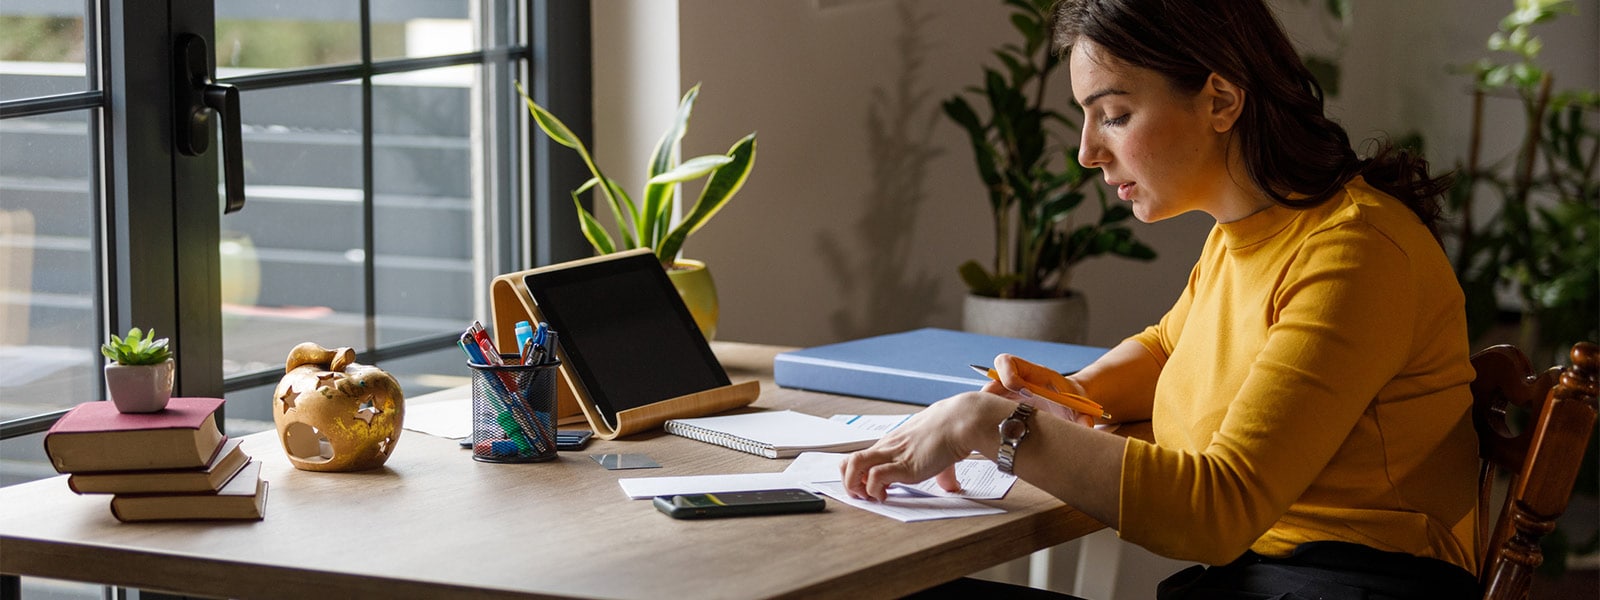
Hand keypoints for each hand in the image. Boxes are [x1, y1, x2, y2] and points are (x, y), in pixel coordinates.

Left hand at [841, 395, 985, 500]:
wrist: (961, 421)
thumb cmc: (951, 431)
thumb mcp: (940, 454)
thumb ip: (942, 472)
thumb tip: (951, 485)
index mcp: (892, 443)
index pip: (861, 457)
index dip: (857, 475)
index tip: (868, 488)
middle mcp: (887, 447)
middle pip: (848, 460)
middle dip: (848, 482)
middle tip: (863, 495)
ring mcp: (893, 454)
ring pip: (853, 465)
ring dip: (854, 485)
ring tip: (869, 497)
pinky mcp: (903, 465)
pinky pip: (874, 477)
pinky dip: (875, 490)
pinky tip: (886, 495)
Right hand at [984, 354, 1095, 427]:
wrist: (1071, 405)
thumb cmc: (1073, 401)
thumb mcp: (1079, 407)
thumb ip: (1082, 415)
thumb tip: (1085, 425)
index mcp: (1033, 373)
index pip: (1008, 362)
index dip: (1008, 376)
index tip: (1022, 393)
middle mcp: (1016, 380)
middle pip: (991, 379)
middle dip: (991, 396)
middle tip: (1001, 414)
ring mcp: (1009, 393)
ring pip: (987, 395)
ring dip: (989, 410)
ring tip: (1001, 425)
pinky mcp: (1006, 406)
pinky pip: (990, 408)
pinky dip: (991, 418)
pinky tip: (1001, 431)